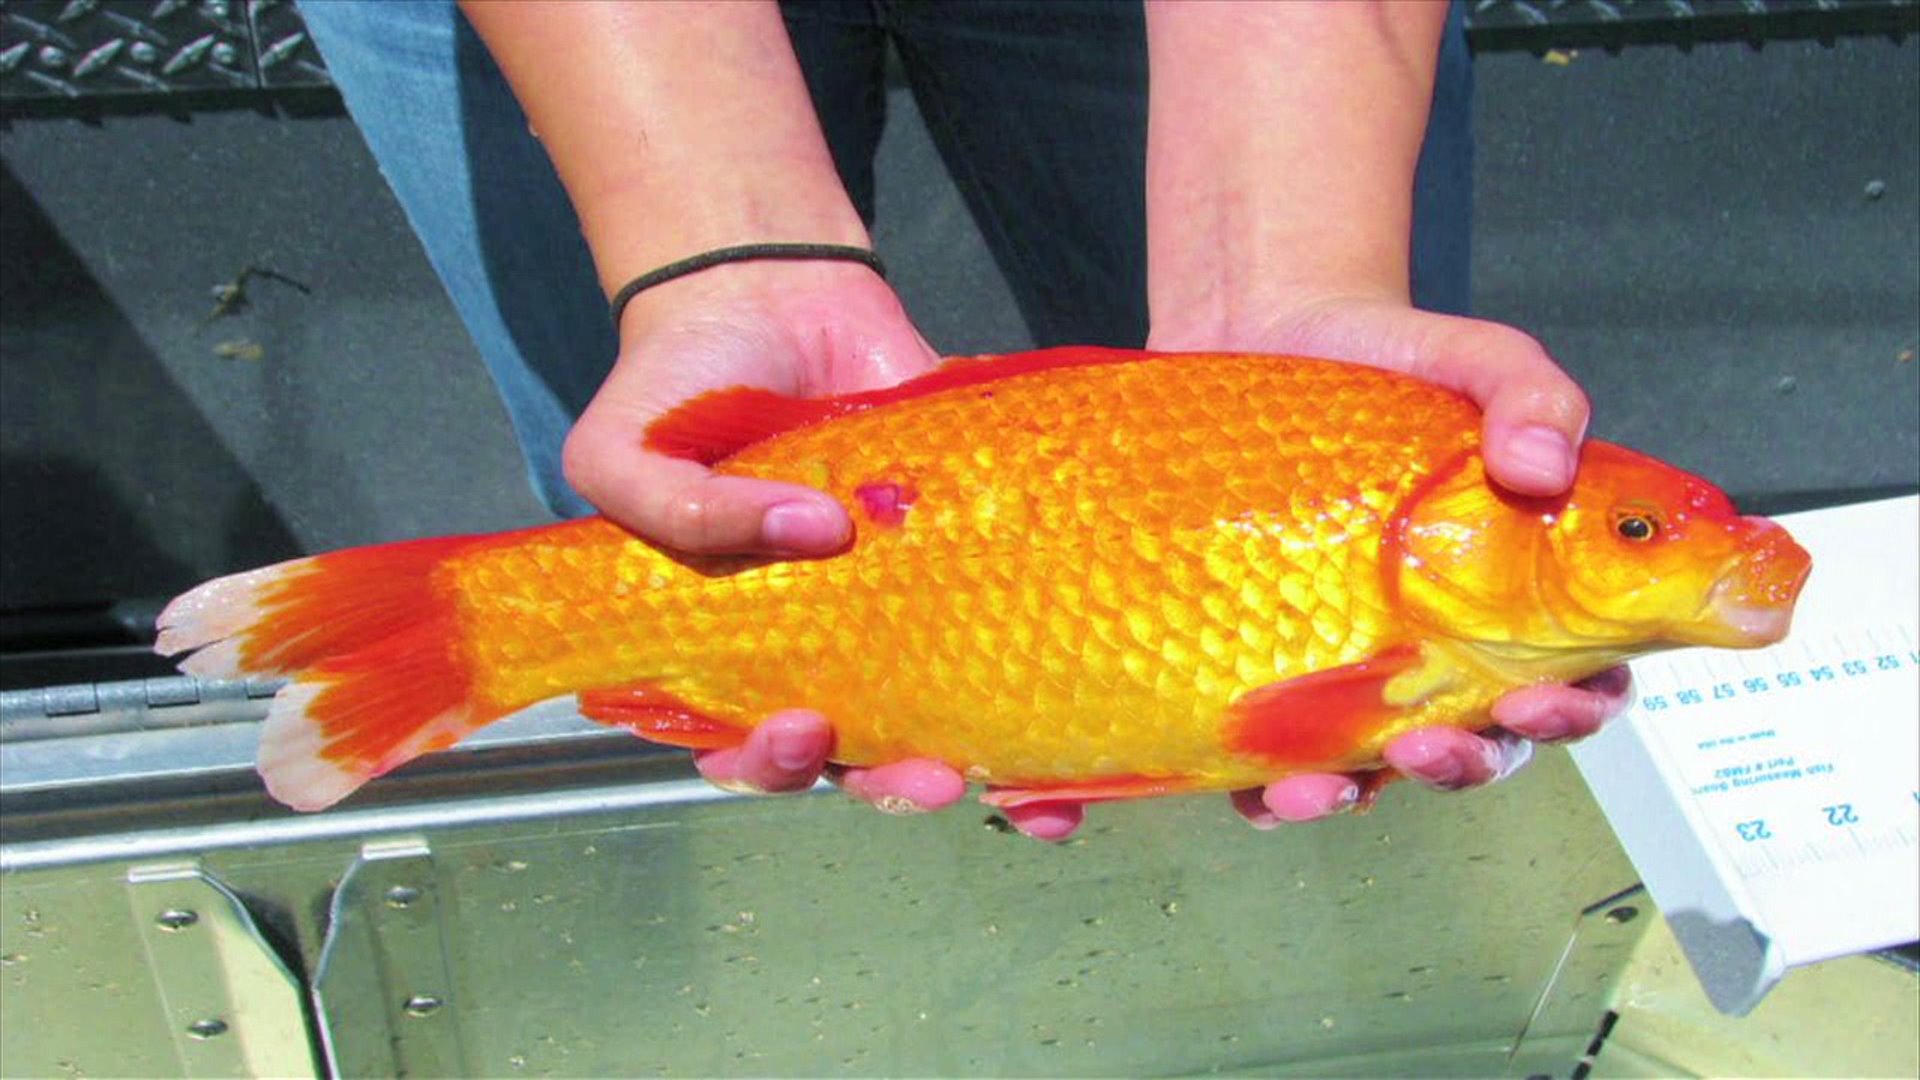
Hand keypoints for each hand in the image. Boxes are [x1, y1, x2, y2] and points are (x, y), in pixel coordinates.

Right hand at [571, 260, 977, 815]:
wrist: (766, 294)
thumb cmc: (676, 385)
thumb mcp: (623, 448)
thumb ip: (674, 509)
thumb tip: (809, 533)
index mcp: (721, 646)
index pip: (739, 744)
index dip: (768, 764)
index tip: (800, 732)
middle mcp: (812, 643)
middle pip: (849, 754)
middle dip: (887, 785)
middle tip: (923, 775)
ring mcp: (895, 606)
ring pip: (930, 715)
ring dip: (967, 760)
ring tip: (992, 770)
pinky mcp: (963, 559)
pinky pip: (997, 630)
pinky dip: (1025, 686)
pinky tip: (1056, 717)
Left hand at [1151, 293, 1632, 826]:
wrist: (1263, 334)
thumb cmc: (1387, 359)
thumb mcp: (1471, 358)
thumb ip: (1529, 394)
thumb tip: (1543, 461)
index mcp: (1513, 593)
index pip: (1575, 676)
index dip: (1573, 708)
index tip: (1543, 696)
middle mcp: (1433, 644)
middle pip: (1474, 741)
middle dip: (1462, 764)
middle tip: (1433, 744)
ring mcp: (1345, 661)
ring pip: (1367, 766)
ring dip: (1352, 794)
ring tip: (1320, 786)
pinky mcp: (1262, 663)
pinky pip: (1264, 754)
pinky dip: (1260, 792)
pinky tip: (1263, 790)